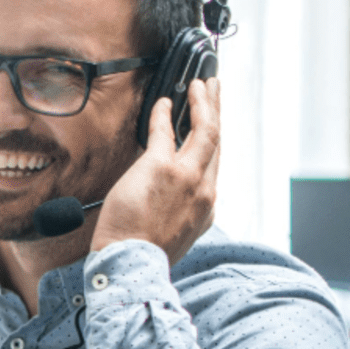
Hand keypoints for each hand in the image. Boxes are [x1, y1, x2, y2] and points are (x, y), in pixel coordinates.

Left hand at [91, 77, 220, 265]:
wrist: (132, 264)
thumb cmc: (144, 254)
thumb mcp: (177, 235)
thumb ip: (183, 213)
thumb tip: (173, 202)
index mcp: (207, 207)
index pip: (215, 164)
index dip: (215, 140)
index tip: (212, 125)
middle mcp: (204, 188)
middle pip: (217, 140)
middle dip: (217, 111)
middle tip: (215, 90)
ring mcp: (186, 176)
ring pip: (205, 130)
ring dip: (204, 103)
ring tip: (202, 85)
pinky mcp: (161, 168)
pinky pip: (165, 132)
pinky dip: (164, 114)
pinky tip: (164, 102)